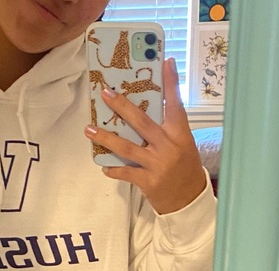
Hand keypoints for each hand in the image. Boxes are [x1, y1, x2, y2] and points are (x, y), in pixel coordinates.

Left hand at [84, 58, 206, 214]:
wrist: (188, 200)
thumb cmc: (184, 168)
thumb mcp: (182, 144)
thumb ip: (166, 130)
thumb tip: (140, 113)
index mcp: (180, 134)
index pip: (175, 104)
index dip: (171, 84)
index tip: (165, 62)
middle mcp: (168, 147)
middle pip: (142, 122)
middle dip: (122, 106)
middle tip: (105, 94)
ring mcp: (157, 164)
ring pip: (127, 148)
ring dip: (106, 137)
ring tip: (89, 129)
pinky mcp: (148, 181)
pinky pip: (126, 172)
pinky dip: (114, 169)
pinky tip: (104, 166)